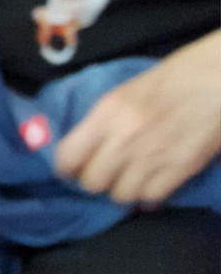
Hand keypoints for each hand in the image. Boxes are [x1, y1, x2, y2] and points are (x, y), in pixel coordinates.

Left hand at [55, 34, 220, 203]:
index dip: (67, 168)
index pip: (68, 156)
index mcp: (109, 111)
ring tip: (132, 178)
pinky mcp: (180, 168)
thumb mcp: (128, 91)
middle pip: (92, 182)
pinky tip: (153, 183)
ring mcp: (153, 155)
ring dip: (124, 189)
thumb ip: (104, 120)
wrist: (220, 77)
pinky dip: (149, 195)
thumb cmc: (177, 76)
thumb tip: (85, 148)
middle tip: (107, 174)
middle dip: (97, 181)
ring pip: (120, 195)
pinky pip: (150, 197)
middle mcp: (125, 136)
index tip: (72, 170)